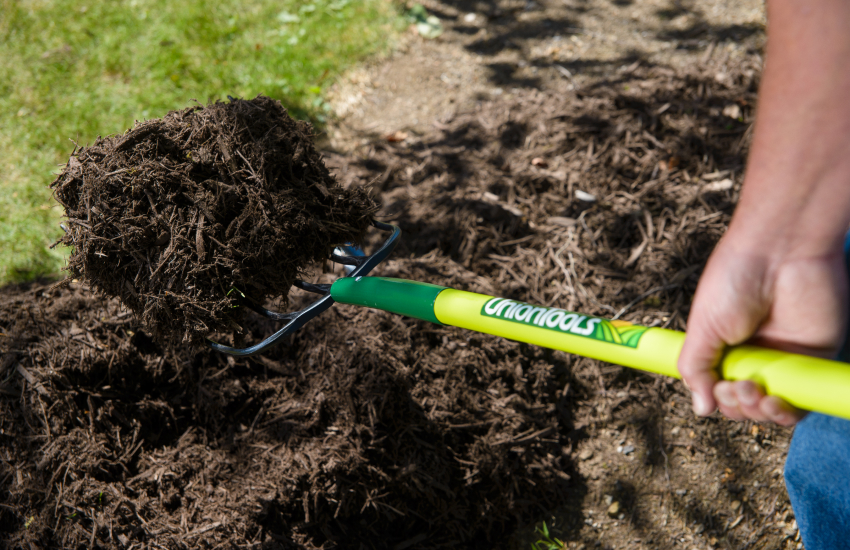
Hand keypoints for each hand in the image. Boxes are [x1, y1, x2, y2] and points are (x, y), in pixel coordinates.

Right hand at [678, 230, 847, 424]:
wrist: (778, 251)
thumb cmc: (735, 277)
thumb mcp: (702, 326)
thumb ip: (696, 367)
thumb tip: (702, 408)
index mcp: (726, 346)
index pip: (719, 388)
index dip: (717, 398)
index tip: (716, 389)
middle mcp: (756, 354)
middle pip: (745, 404)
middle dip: (736, 405)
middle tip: (736, 386)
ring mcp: (786, 357)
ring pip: (772, 409)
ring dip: (759, 412)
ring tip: (752, 389)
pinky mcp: (815, 357)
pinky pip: (804, 400)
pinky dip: (787, 412)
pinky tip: (774, 402)